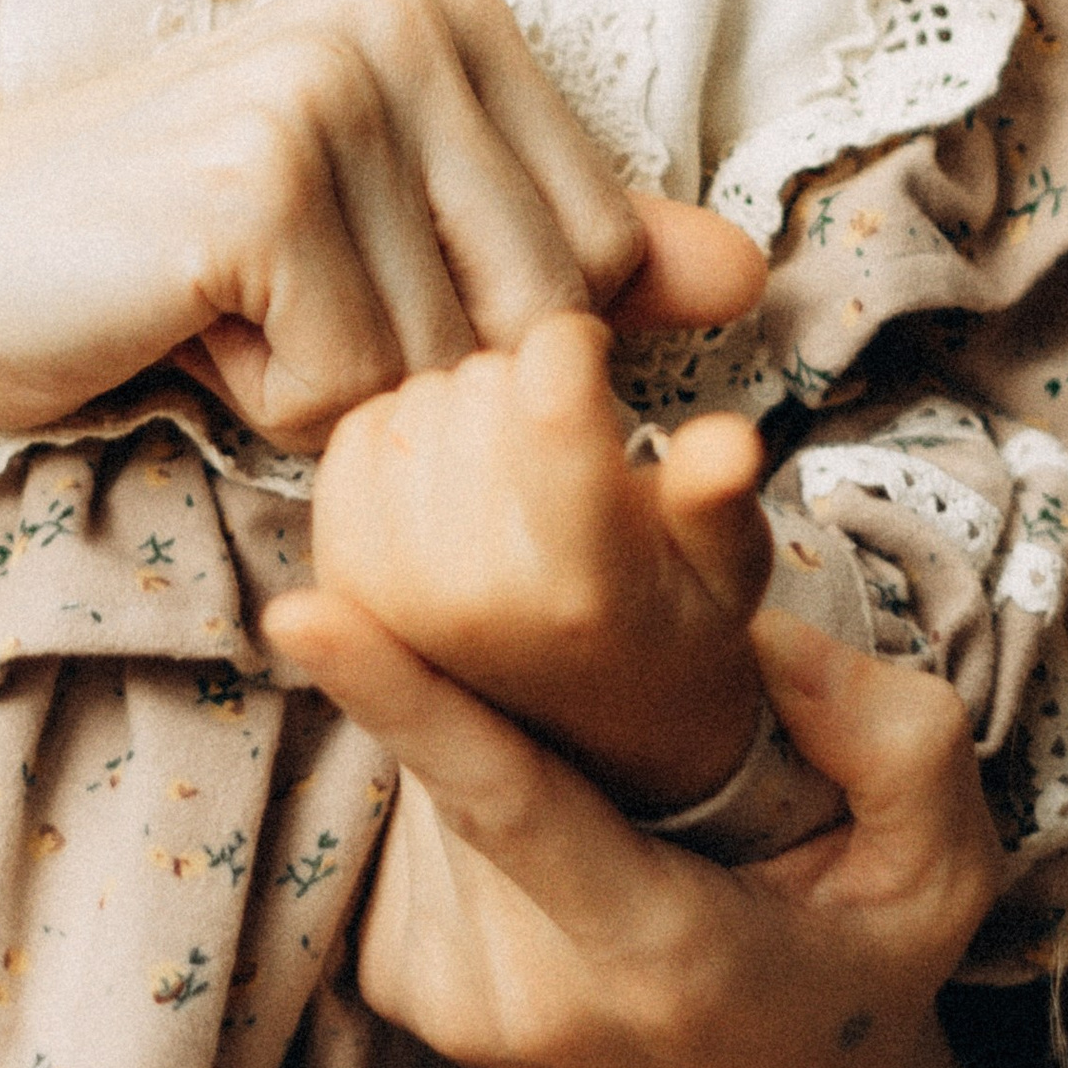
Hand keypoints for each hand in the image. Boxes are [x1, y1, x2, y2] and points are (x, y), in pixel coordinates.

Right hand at [0, 0, 763, 455]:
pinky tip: (177, 320)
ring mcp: (334, 85)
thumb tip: (750, 276)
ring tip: (224, 309)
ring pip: (442, 371)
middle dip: (410, 371)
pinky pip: (345, 393)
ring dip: (330, 393)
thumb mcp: (390, 248)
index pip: (600, 260)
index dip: (477, 334)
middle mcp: (409, 14)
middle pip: (540, 319)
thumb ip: (568, 259)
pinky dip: (259, 404)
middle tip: (273, 303)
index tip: (345, 277)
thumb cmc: (166, 260)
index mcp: (454, 6)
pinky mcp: (261, 180)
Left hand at [261, 585, 1006, 1067]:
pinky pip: (419, 825)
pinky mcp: (403, 992)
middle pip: (466, 759)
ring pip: (431, 785)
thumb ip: (890, 736)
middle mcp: (524, 993)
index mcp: (650, 956)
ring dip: (500, 734)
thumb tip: (755, 636)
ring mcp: (449, 1005)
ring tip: (617, 788)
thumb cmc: (868, 972)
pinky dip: (471, 789)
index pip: (503, 802)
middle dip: (510, 676)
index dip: (400, 697)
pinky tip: (565, 822)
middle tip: (616, 678)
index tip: (302, 609)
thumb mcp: (939, 865)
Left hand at [308, 312, 773, 809]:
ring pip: (419, 399)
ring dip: (461, 407)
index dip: (572, 344)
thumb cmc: (663, 618)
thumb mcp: (724, 568)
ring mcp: (395, 592)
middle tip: (557, 439)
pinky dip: (397, 430)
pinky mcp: (338, 576)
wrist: (582, 723)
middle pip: (484, 383)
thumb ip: (716, 500)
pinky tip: (447, 470)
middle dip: (524, 383)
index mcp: (582, 587)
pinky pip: (354, 435)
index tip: (589, 360)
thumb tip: (729, 441)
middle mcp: (478, 598)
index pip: (550, 394)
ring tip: (509, 463)